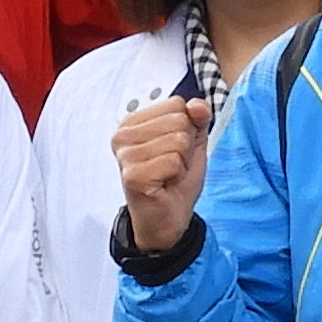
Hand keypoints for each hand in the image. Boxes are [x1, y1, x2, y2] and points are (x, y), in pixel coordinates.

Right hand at [114, 93, 213, 253]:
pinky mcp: (133, 174)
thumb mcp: (192, 142)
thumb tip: (197, 105)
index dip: (186, 128)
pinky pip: (173, 161)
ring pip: (178, 141)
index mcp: (133, 122)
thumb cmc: (174, 181)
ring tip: (168, 175)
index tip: (173, 149)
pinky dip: (177, 175)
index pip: (176, 103)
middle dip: (186, 147)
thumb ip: (197, 118)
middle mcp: (124, 135)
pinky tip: (164, 183)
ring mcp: (126, 155)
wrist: (167, 218)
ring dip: (182, 163)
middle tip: (171, 165)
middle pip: (179, 120)